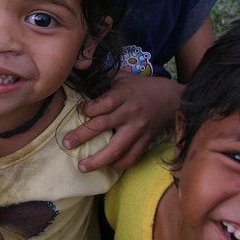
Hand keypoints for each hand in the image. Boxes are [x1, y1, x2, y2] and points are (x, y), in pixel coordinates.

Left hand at [63, 73, 182, 171]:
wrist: (172, 99)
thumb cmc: (141, 87)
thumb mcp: (123, 76)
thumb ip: (104, 77)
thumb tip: (81, 71)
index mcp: (124, 95)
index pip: (104, 104)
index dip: (88, 109)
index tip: (78, 112)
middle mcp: (131, 113)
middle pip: (104, 125)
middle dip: (83, 135)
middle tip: (67, 143)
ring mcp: (139, 129)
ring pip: (117, 148)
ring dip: (98, 160)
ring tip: (83, 167)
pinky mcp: (146, 141)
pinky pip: (132, 157)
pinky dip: (119, 165)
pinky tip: (107, 168)